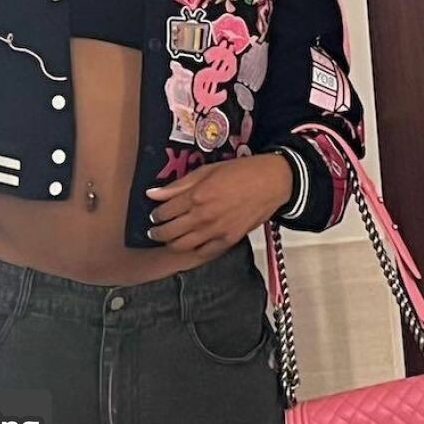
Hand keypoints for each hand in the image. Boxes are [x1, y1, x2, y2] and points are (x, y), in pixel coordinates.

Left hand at [144, 153, 293, 256]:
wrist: (271, 182)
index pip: (165, 212)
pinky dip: (192, 252)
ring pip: (182, 246)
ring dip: (170, 243)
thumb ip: (178, 185)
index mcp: (196, 196)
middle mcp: (202, 217)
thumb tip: (152, 194)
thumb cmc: (239, 171)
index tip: (154, 214)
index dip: (156, 214)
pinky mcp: (228, 241)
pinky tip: (188, 247)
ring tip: (168, 239)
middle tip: (154, 229)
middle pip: (170, 232)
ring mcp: (215, 231)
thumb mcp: (207, 170)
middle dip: (157, 232)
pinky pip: (203, 253)